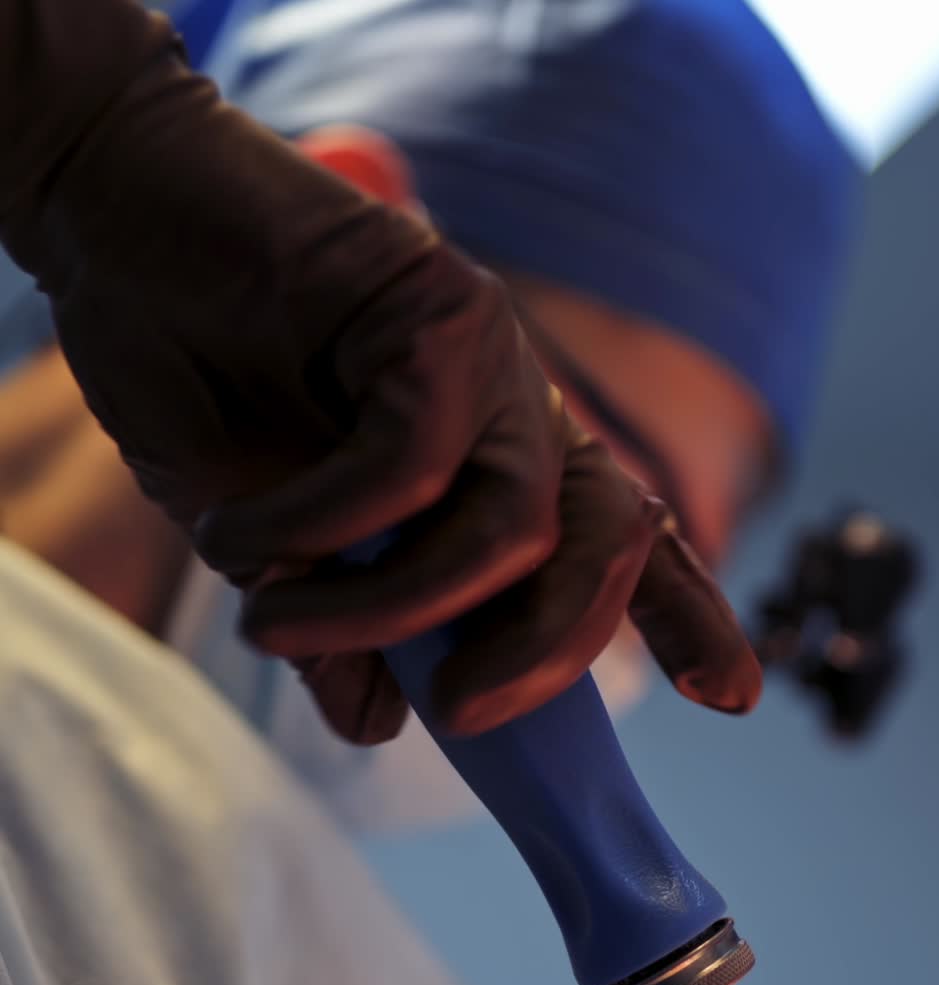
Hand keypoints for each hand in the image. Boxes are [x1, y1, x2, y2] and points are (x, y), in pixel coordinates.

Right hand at [0, 1, 760, 739]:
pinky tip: (244, 530)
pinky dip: (323, 523)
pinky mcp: (441, 306)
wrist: (128, 228)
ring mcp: (493, 360)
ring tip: (276, 623)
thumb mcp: (278, 549)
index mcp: (503, 476)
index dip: (690, 621)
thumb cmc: (208, 389)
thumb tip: (372, 726)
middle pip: (608, 549)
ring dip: (391, 607)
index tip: (735, 698)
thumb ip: (342, 634)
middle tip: (466, 715)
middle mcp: (523, 419)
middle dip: (553, 652)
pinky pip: (413, 459)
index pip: (625, 551)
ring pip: (515, 524)